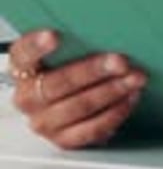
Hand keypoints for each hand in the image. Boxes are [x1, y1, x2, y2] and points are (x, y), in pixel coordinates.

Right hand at [9, 30, 146, 149]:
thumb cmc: (67, 64)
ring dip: (112, 91)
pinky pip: (91, 130)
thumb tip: (106, 28)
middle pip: (58, 84)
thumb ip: (76, 40)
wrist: (63, 98)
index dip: (37, 46)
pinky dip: (114, 113)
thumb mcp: (66, 48)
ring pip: (79, 107)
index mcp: (22, 68)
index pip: (24, 54)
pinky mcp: (63, 140)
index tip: (54, 36)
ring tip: (134, 78)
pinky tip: (129, 98)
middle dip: (94, 71)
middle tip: (121, 61)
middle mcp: (28, 97)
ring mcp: (44, 122)